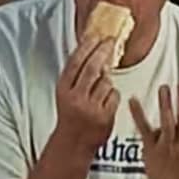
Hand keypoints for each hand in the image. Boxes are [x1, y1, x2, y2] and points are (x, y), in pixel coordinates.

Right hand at [55, 36, 118, 152]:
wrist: (72, 143)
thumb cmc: (70, 115)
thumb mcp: (66, 93)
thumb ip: (76, 75)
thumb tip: (91, 51)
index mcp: (63, 89)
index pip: (75, 62)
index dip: (86, 47)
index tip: (95, 36)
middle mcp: (76, 97)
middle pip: (92, 68)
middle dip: (103, 51)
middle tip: (110, 42)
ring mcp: (91, 108)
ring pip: (106, 81)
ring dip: (107, 80)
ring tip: (101, 87)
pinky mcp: (104, 117)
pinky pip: (114, 96)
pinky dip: (113, 95)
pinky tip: (106, 101)